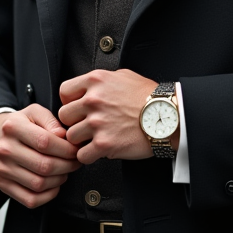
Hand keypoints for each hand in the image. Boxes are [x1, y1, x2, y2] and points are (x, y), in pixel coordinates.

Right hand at [0, 105, 80, 208]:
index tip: (76, 150)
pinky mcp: (4, 185)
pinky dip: (48, 195)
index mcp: (13, 127)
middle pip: (44, 166)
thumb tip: (64, 136)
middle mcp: (5, 149)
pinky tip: (53, 184)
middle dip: (67, 166)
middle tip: (75, 161)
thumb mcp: (34, 112)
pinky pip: (31, 200)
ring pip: (39, 184)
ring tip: (65, 170)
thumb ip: (51, 120)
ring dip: (59, 180)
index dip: (67, 149)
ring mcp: (3, 170)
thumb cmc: (20, 125)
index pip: (45, 142)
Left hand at [58, 69, 172, 164]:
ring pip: (71, 137)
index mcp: (96, 81)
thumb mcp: (124, 76)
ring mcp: (97, 122)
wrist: (168, 116)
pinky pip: (82, 155)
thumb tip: (90, 87)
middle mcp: (93, 100)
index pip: (64, 91)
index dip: (70, 102)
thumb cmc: (149, 97)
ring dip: (80, 141)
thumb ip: (103, 81)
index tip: (77, 109)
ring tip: (93, 139)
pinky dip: (88, 156)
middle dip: (74, 122)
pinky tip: (98, 151)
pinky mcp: (104, 144)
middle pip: (64, 116)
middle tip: (86, 126)